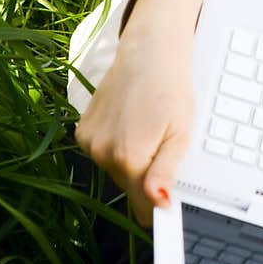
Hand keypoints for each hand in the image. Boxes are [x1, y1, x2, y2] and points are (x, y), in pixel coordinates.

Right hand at [73, 26, 196, 230]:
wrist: (147, 56)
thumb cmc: (170, 91)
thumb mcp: (180, 135)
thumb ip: (165, 174)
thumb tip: (160, 205)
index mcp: (129, 157)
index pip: (141, 206)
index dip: (156, 207)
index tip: (166, 206)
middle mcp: (103, 153)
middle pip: (128, 187)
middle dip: (145, 176)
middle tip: (162, 144)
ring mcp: (89, 142)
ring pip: (115, 170)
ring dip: (130, 160)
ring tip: (146, 129)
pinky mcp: (81, 132)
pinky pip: (102, 153)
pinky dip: (115, 146)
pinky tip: (128, 124)